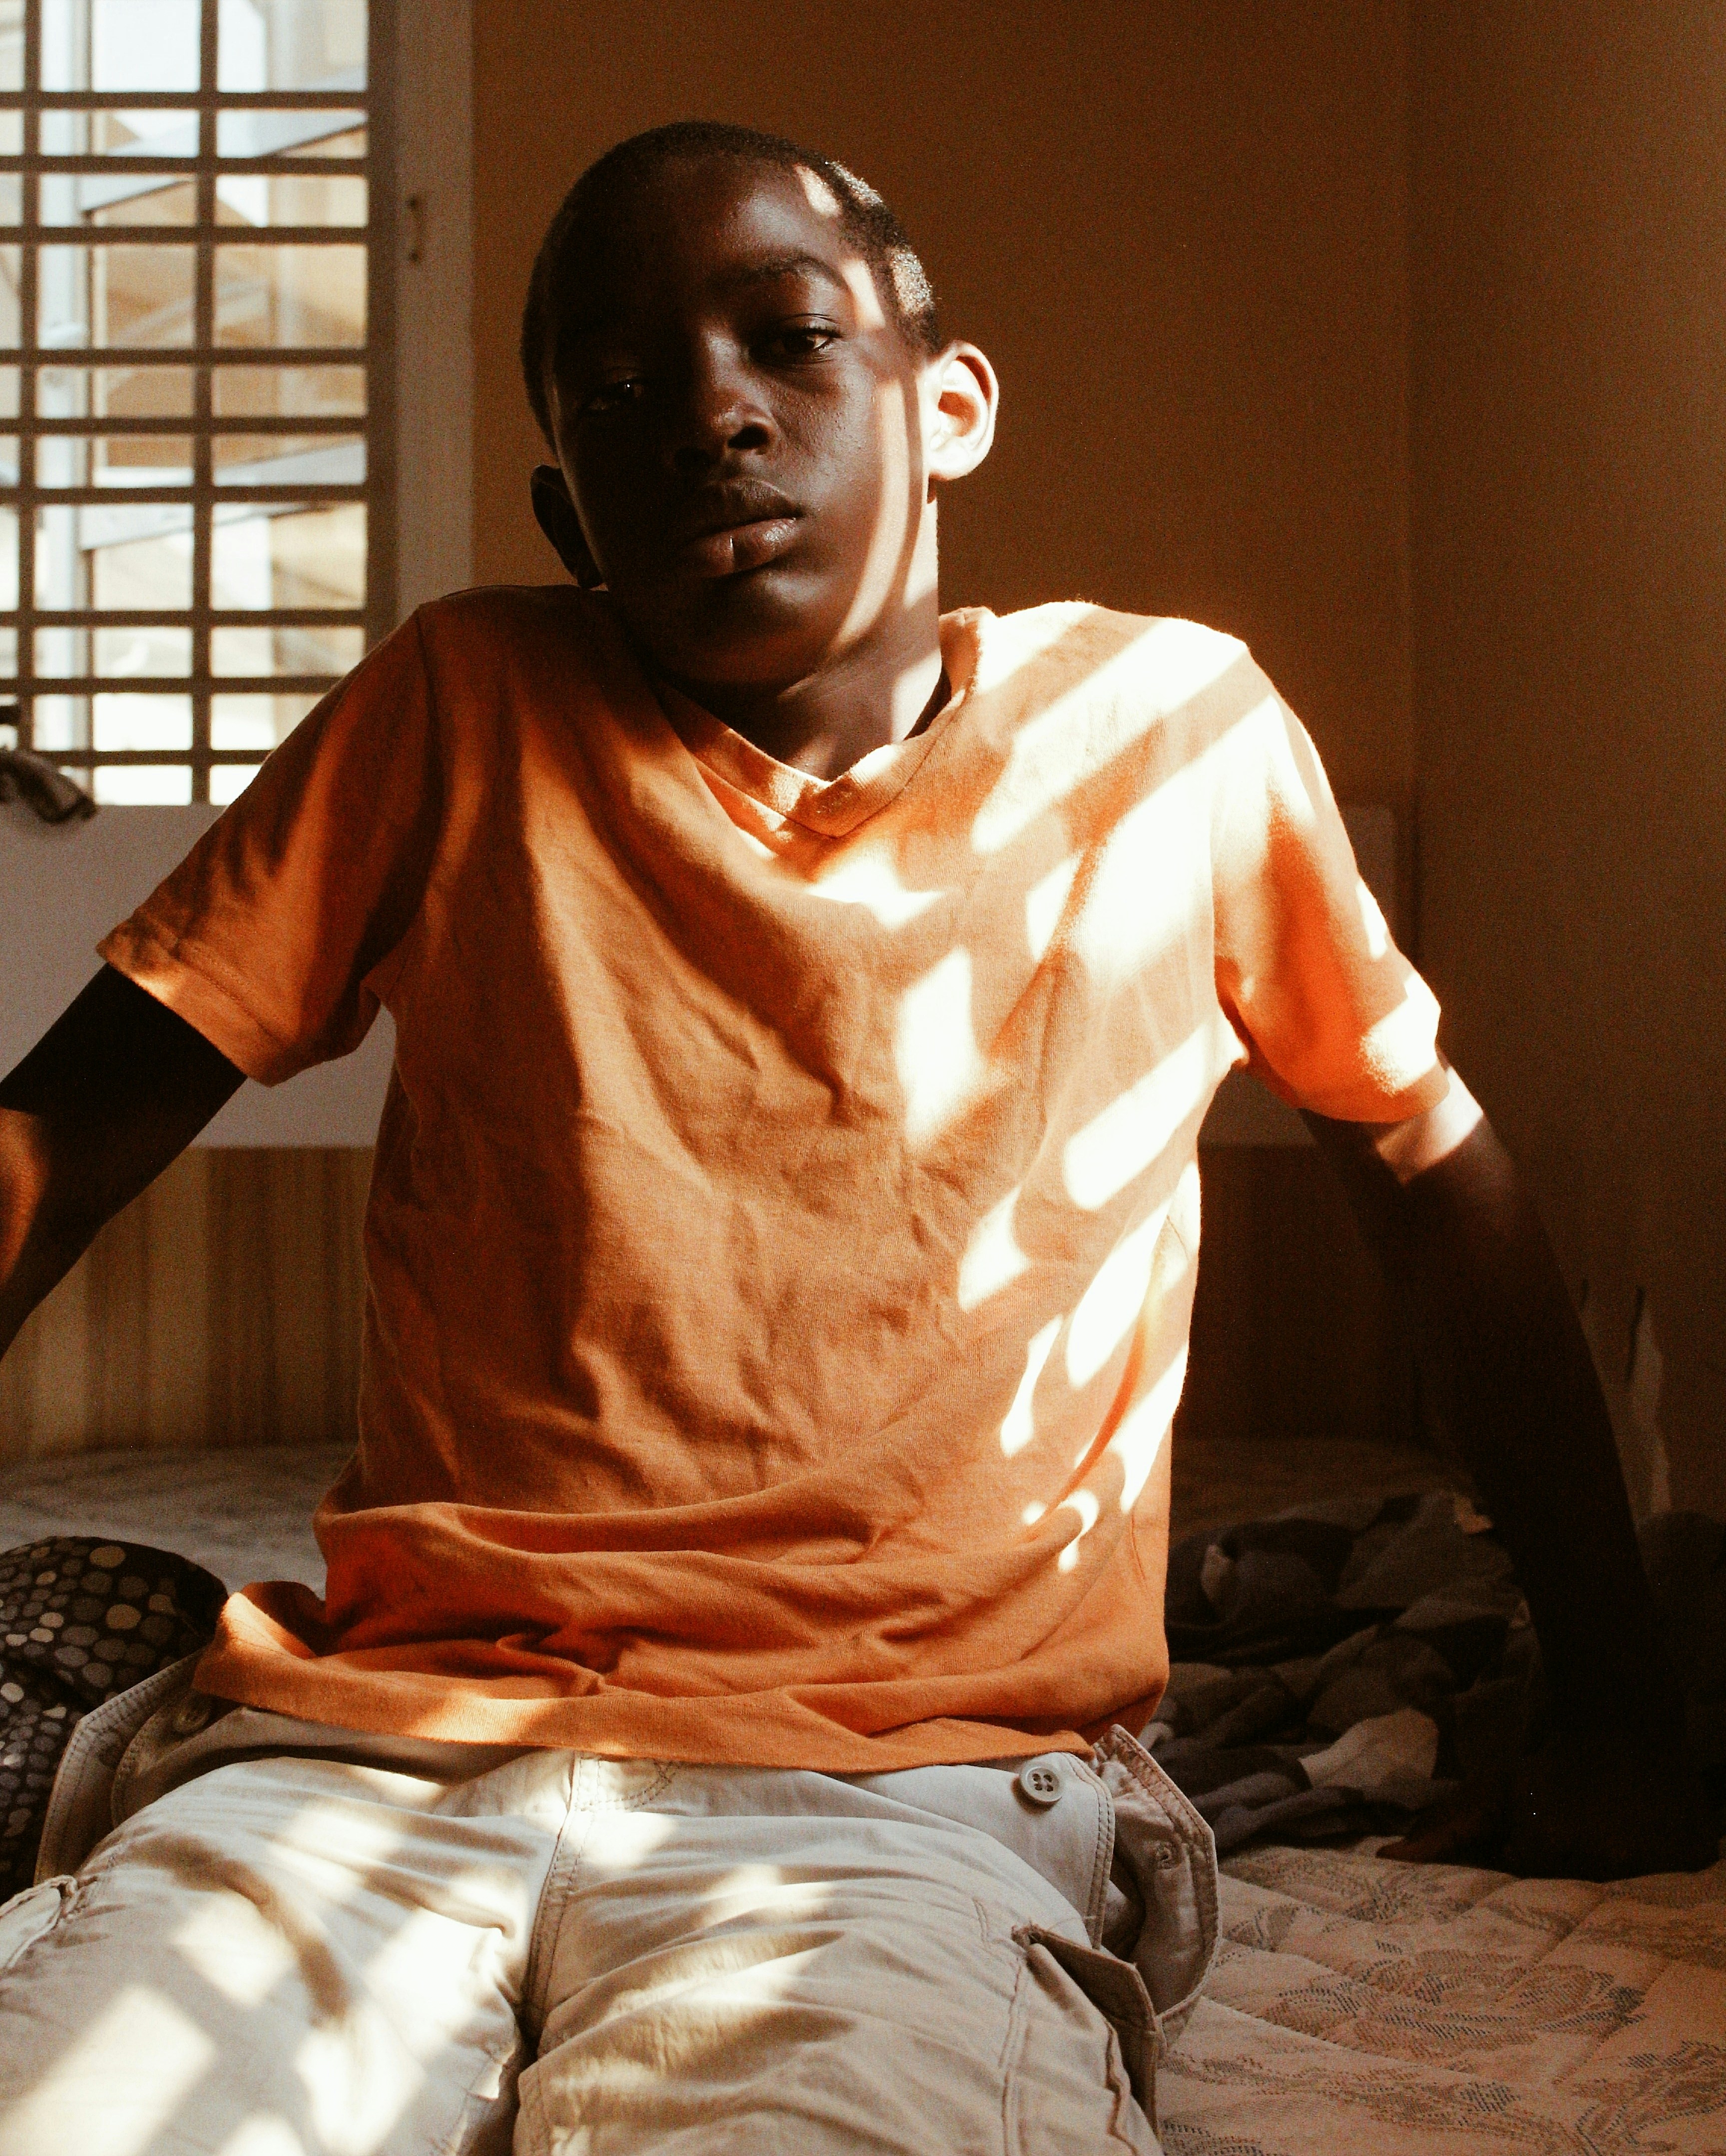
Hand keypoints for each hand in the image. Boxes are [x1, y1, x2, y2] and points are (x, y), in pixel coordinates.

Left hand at [1379, 1731, 1718, 1880]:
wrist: (1621, 1722)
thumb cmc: (1547, 1764)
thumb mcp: (1493, 1793)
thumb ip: (1441, 1830)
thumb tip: (1383, 1859)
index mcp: (1547, 1848)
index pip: (1533, 1885)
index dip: (1532, 1857)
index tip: (1542, 1828)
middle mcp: (1601, 1864)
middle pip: (1577, 1896)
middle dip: (1571, 1873)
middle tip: (1579, 1832)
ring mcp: (1652, 1866)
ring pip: (1626, 1895)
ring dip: (1615, 1874)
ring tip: (1610, 1835)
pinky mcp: (1693, 1860)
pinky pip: (1675, 1890)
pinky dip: (1660, 1873)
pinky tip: (1644, 1841)